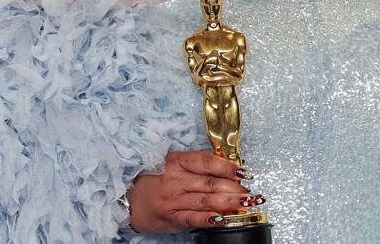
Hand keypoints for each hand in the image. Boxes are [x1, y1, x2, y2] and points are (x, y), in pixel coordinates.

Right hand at [126, 150, 261, 232]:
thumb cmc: (154, 181)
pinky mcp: (172, 216)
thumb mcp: (174, 166)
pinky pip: (194, 218)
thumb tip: (228, 171)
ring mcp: (174, 199)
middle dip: (235, 188)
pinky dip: (210, 218)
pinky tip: (224, 219)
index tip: (245, 172)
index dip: (228, 167)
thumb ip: (197, 168)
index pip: (207, 162)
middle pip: (211, 182)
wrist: (128, 199)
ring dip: (230, 203)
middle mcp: (176, 179)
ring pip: (207, 200)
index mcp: (177, 161)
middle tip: (251, 192)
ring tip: (246, 204)